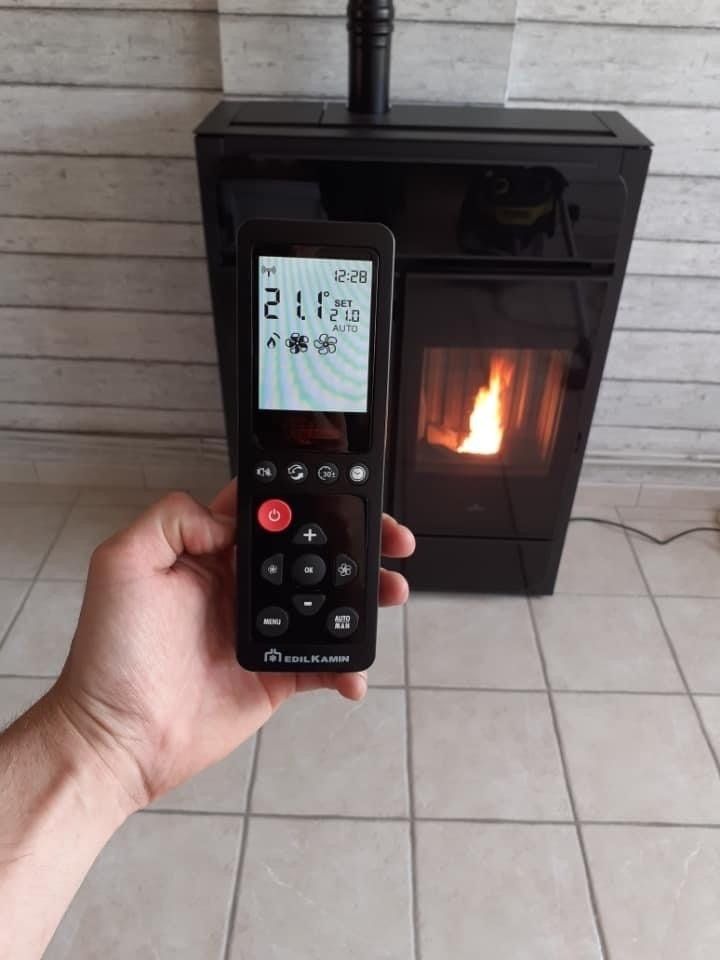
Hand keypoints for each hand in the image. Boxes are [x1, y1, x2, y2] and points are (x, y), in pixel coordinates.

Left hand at [49, 480, 414, 813]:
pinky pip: (324, 662)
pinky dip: (348, 665)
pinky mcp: (275, 674)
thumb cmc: (110, 656)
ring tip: (392, 590)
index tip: (343, 489)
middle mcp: (240, 586)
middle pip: (312, 551)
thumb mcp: (122, 564)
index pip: (269, 512)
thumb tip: (227, 518)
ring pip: (328, 601)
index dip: (307, 496)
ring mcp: (263, 631)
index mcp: (210, 554)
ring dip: (365, 594)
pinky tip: (354, 670)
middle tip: (390, 538)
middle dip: (356, 540)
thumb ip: (172, 520)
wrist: (119, 738)